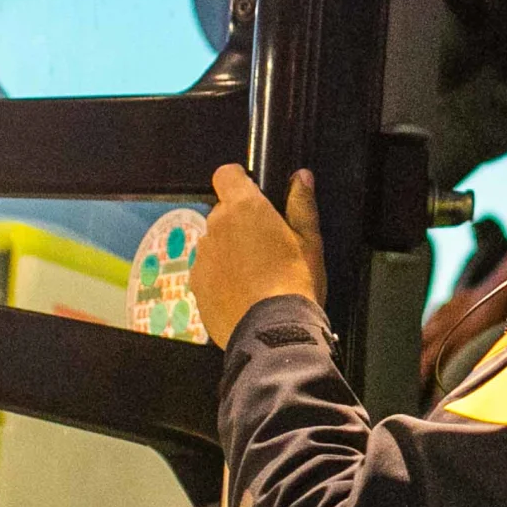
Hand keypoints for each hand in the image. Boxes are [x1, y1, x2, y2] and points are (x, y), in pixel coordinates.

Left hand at [196, 165, 323, 345]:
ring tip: (255, 275)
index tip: (253, 193)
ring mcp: (202, 257)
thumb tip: (301, 176)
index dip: (239, 180)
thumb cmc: (296, 281)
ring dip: (229, 250)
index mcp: (244, 208)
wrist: (272, 332)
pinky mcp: (196, 285)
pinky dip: (221, 276)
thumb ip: (301, 204)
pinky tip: (242, 293)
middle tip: (265, 245)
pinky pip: (208, 271)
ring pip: (214, 243)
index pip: (226, 175)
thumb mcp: (310, 241)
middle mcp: (215, 227)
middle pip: (223, 212)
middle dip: (239, 221)